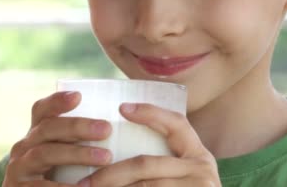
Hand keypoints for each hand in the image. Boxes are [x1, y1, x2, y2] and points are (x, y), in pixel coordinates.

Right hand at [3, 91, 112, 185]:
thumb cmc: (65, 180)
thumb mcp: (69, 160)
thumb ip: (83, 143)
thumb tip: (120, 127)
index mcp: (36, 135)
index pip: (41, 110)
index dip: (57, 101)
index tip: (79, 96)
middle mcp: (23, 148)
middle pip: (47, 128)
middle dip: (77, 126)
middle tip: (106, 129)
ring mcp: (18, 169)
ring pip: (44, 153)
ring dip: (76, 153)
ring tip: (105, 157)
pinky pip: (41, 186)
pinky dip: (65, 186)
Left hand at [78, 103, 219, 186]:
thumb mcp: (183, 174)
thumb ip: (162, 161)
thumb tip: (114, 143)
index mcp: (198, 154)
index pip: (176, 123)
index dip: (150, 113)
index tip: (122, 108)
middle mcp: (202, 169)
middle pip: (146, 163)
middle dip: (110, 173)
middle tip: (85, 182)